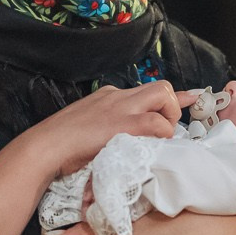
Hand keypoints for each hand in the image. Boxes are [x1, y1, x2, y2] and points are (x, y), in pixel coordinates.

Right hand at [26, 83, 195, 174]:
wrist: (46, 147)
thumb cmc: (61, 145)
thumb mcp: (85, 128)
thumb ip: (106, 127)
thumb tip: (121, 139)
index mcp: (108, 96)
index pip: (145, 91)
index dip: (169, 98)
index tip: (189, 98)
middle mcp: (117, 96)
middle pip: (160, 87)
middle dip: (172, 106)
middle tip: (168, 129)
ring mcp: (121, 107)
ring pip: (163, 95)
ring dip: (169, 118)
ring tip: (159, 138)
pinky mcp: (124, 124)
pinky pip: (157, 123)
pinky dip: (161, 133)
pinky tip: (152, 146)